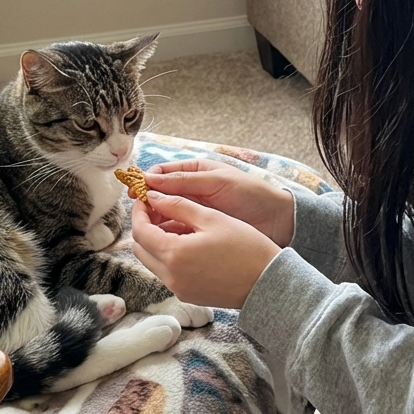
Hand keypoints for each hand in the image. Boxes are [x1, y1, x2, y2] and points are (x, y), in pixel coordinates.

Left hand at [131, 191, 280, 307]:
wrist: (268, 282)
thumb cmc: (245, 246)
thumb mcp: (211, 217)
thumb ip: (177, 205)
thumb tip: (153, 197)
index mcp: (174, 255)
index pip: (139, 231)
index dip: (139, 211)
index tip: (146, 198)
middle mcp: (170, 277)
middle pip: (140, 248)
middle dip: (144, 226)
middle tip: (158, 208)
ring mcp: (178, 289)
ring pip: (152, 261)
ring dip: (156, 241)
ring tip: (175, 222)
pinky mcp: (188, 295)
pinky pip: (167, 272)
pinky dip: (169, 255)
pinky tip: (187, 241)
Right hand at [143, 159, 294, 246]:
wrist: (277, 220)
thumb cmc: (250, 194)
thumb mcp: (216, 182)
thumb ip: (184, 182)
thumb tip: (149, 179)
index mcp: (195, 173)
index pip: (161, 173)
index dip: (147, 182)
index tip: (137, 192)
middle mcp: (190, 192)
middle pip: (159, 196)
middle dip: (148, 204)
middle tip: (139, 214)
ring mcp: (194, 212)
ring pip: (165, 215)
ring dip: (155, 221)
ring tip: (148, 229)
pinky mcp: (199, 231)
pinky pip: (177, 232)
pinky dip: (167, 235)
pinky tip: (161, 241)